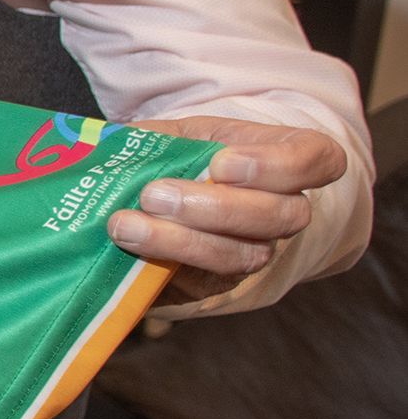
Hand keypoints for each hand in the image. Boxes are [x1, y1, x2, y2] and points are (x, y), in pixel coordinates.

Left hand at [108, 116, 347, 304]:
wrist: (167, 202)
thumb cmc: (176, 156)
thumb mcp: (173, 134)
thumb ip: (155, 139)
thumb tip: (99, 143)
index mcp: (283, 158)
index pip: (317, 160)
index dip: (278, 165)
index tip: (223, 162)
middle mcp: (282, 209)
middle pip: (281, 216)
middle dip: (216, 208)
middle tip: (155, 195)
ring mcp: (257, 249)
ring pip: (244, 256)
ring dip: (182, 242)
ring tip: (127, 226)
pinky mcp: (220, 283)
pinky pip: (205, 284)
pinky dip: (165, 268)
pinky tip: (127, 254)